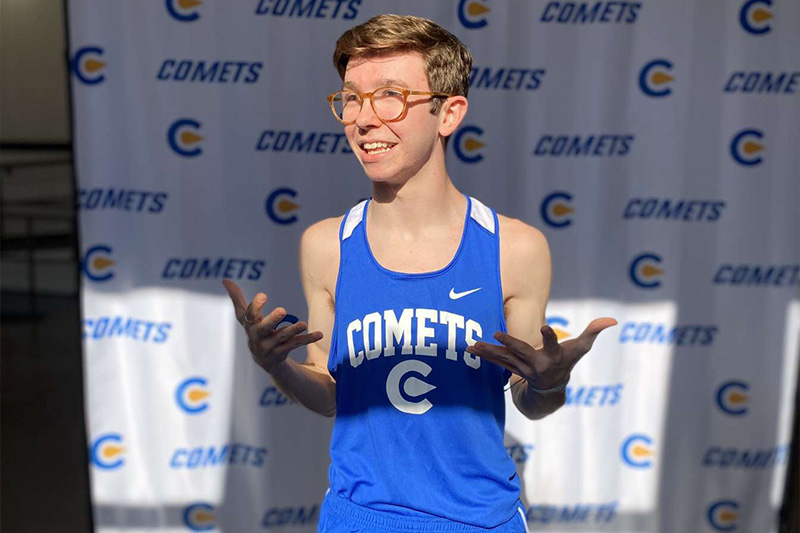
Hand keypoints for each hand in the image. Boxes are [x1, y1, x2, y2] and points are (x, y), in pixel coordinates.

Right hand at [222, 279, 322, 373]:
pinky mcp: (284, 352)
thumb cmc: (254, 330)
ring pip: (283, 338)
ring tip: (303, 323)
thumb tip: (224, 279)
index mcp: (250, 326)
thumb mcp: (245, 316)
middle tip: (282, 310)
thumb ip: (237, 298)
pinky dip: (308, 339)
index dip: (255, 306)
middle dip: (272, 320)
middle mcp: (259, 337)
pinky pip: (296, 344)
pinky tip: (319, 334)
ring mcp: (271, 346)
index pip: (249, 315)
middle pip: (264, 329)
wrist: (264, 359)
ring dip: (293, 330)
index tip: (263, 295)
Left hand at [465, 317, 617, 390]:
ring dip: (489, 352)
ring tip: (474, 344)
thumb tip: (612, 320)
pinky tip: (471, 348)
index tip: (545, 327)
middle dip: (511, 343)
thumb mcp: (581, 348)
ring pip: (504, 358)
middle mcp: (537, 364)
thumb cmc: (567, 361)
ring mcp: (522, 368)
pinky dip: (484, 355)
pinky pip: (496, 361)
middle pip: (522, 352)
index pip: (553, 345)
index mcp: (554, 357)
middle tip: (498, 334)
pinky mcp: (512, 368)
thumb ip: (593, 331)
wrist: (551, 387)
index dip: (550, 337)